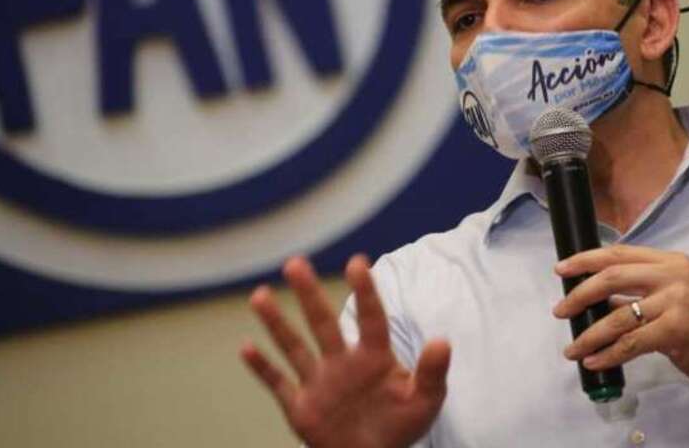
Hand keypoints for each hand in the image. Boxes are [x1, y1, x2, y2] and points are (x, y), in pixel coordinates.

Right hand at [241, 255, 450, 447]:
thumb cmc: (400, 425)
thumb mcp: (424, 402)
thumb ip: (432, 374)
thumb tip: (443, 342)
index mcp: (374, 358)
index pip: (371, 320)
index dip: (366, 292)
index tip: (357, 263)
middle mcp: (341, 363)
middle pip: (322, 323)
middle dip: (309, 294)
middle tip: (295, 263)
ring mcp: (319, 383)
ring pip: (294, 347)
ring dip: (277, 323)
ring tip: (260, 295)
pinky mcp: (301, 407)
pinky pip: (278, 384)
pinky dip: (262, 368)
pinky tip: (245, 347)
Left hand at [552, 245, 688, 424]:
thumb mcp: (677, 296)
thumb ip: (641, 292)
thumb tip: (598, 296)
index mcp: (671, 261)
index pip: (619, 253)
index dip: (585, 259)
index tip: (560, 269)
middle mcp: (673, 275)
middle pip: (611, 277)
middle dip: (579, 294)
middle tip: (560, 310)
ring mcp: (677, 301)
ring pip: (617, 316)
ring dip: (589, 334)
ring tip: (572, 348)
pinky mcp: (677, 330)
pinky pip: (630, 343)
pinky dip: (608, 354)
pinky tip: (594, 361)